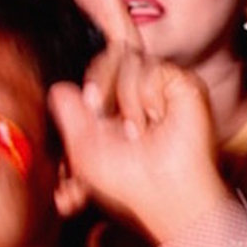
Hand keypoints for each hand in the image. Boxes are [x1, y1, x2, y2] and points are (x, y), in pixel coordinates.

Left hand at [47, 42, 228, 242]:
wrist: (163, 191)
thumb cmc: (128, 179)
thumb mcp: (82, 147)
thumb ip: (69, 113)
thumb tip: (60, 88)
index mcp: (121, 104)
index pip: (102, 66)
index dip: (93, 78)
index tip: (92, 104)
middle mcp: (144, 92)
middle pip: (113, 56)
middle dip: (101, 83)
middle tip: (104, 112)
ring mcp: (166, 88)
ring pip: (131, 61)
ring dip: (127, 101)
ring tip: (138, 130)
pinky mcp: (186, 86)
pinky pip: (153, 70)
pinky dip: (147, 96)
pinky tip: (157, 119)